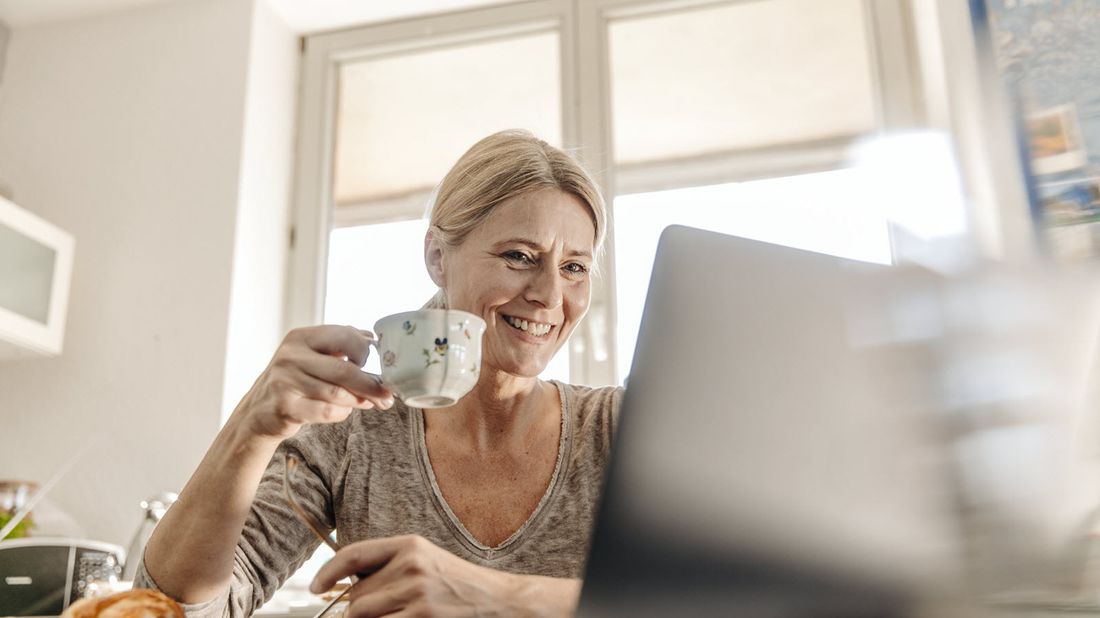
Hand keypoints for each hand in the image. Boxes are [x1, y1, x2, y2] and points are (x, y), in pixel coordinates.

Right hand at [236, 325, 393, 439]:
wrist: (258, 411)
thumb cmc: (293, 381)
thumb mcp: (310, 355)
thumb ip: (338, 345)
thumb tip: (371, 337)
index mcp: (300, 337)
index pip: (343, 336)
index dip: (364, 351)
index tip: (372, 363)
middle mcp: (291, 356)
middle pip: (344, 370)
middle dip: (371, 385)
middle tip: (388, 395)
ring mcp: (285, 382)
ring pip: (337, 394)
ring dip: (358, 401)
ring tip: (367, 403)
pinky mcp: (285, 408)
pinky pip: (327, 412)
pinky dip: (341, 413)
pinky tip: (342, 411)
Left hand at [311, 535, 528, 617]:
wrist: (498, 602)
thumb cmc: (457, 585)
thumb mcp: (424, 563)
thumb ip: (388, 568)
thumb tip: (344, 586)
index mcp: (409, 545)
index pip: (353, 554)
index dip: (327, 572)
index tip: (315, 588)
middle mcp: (411, 565)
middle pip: (355, 596)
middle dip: (360, 609)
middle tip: (385, 611)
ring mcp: (416, 594)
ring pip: (362, 615)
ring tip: (397, 616)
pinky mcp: (422, 617)